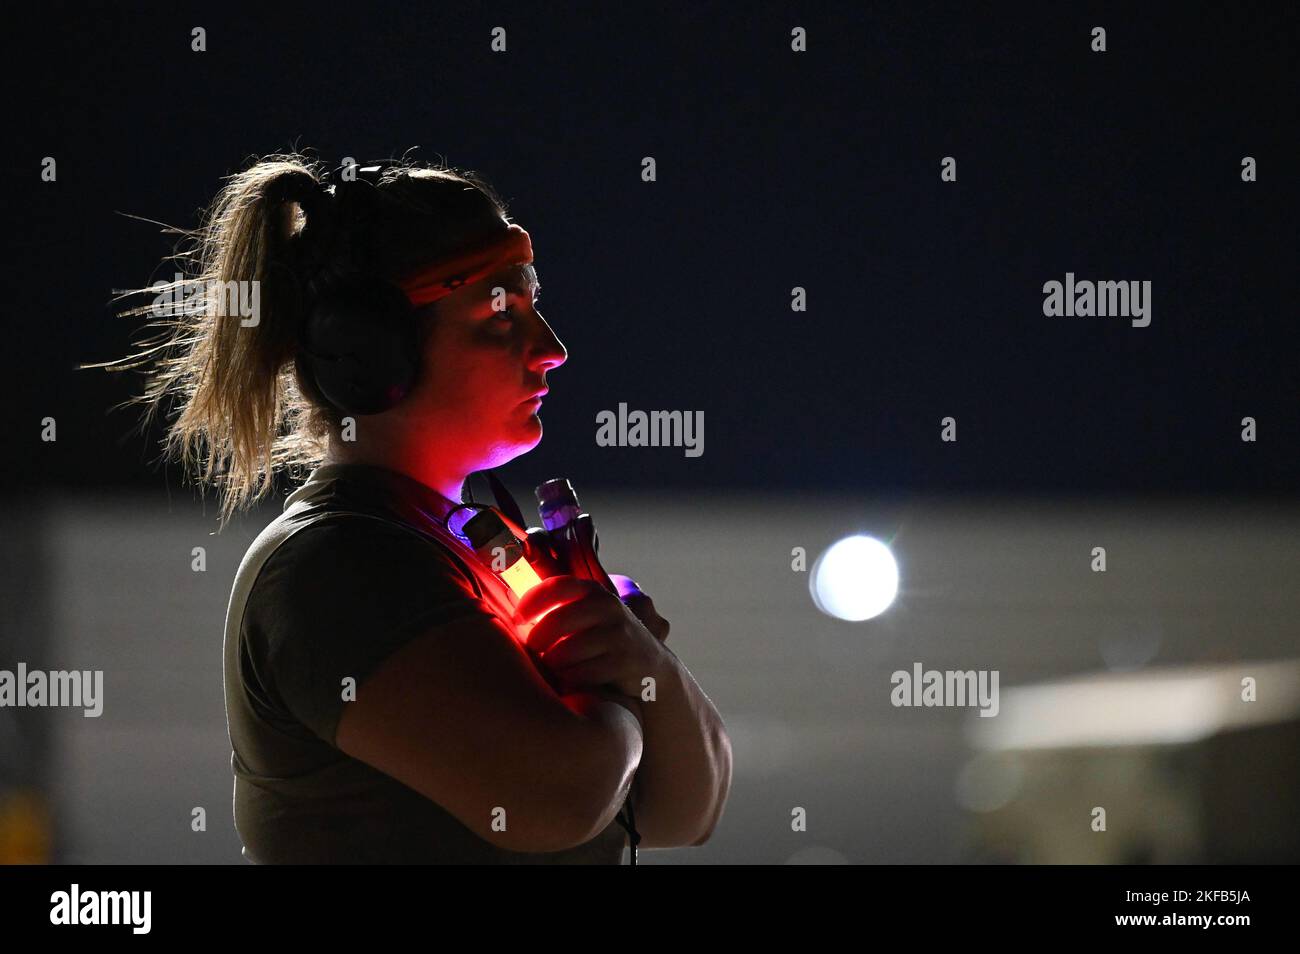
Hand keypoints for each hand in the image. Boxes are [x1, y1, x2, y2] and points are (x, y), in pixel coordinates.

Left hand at [514, 576, 672, 699]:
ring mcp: (618, 635)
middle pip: (556, 622)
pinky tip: (573, 679)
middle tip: (536, 652)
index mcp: (594, 592)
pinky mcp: (624, 662)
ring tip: (556, 667)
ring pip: (565, 652)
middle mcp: (608, 608)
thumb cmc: (605, 641)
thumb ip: (561, 608)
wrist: (652, 668)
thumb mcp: (590, 616)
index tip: (517, 619)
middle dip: (538, 641)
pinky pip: (581, 674)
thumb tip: (510, 609)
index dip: (531, 602)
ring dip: (554, 664)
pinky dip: (571, 679)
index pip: (556, 587)